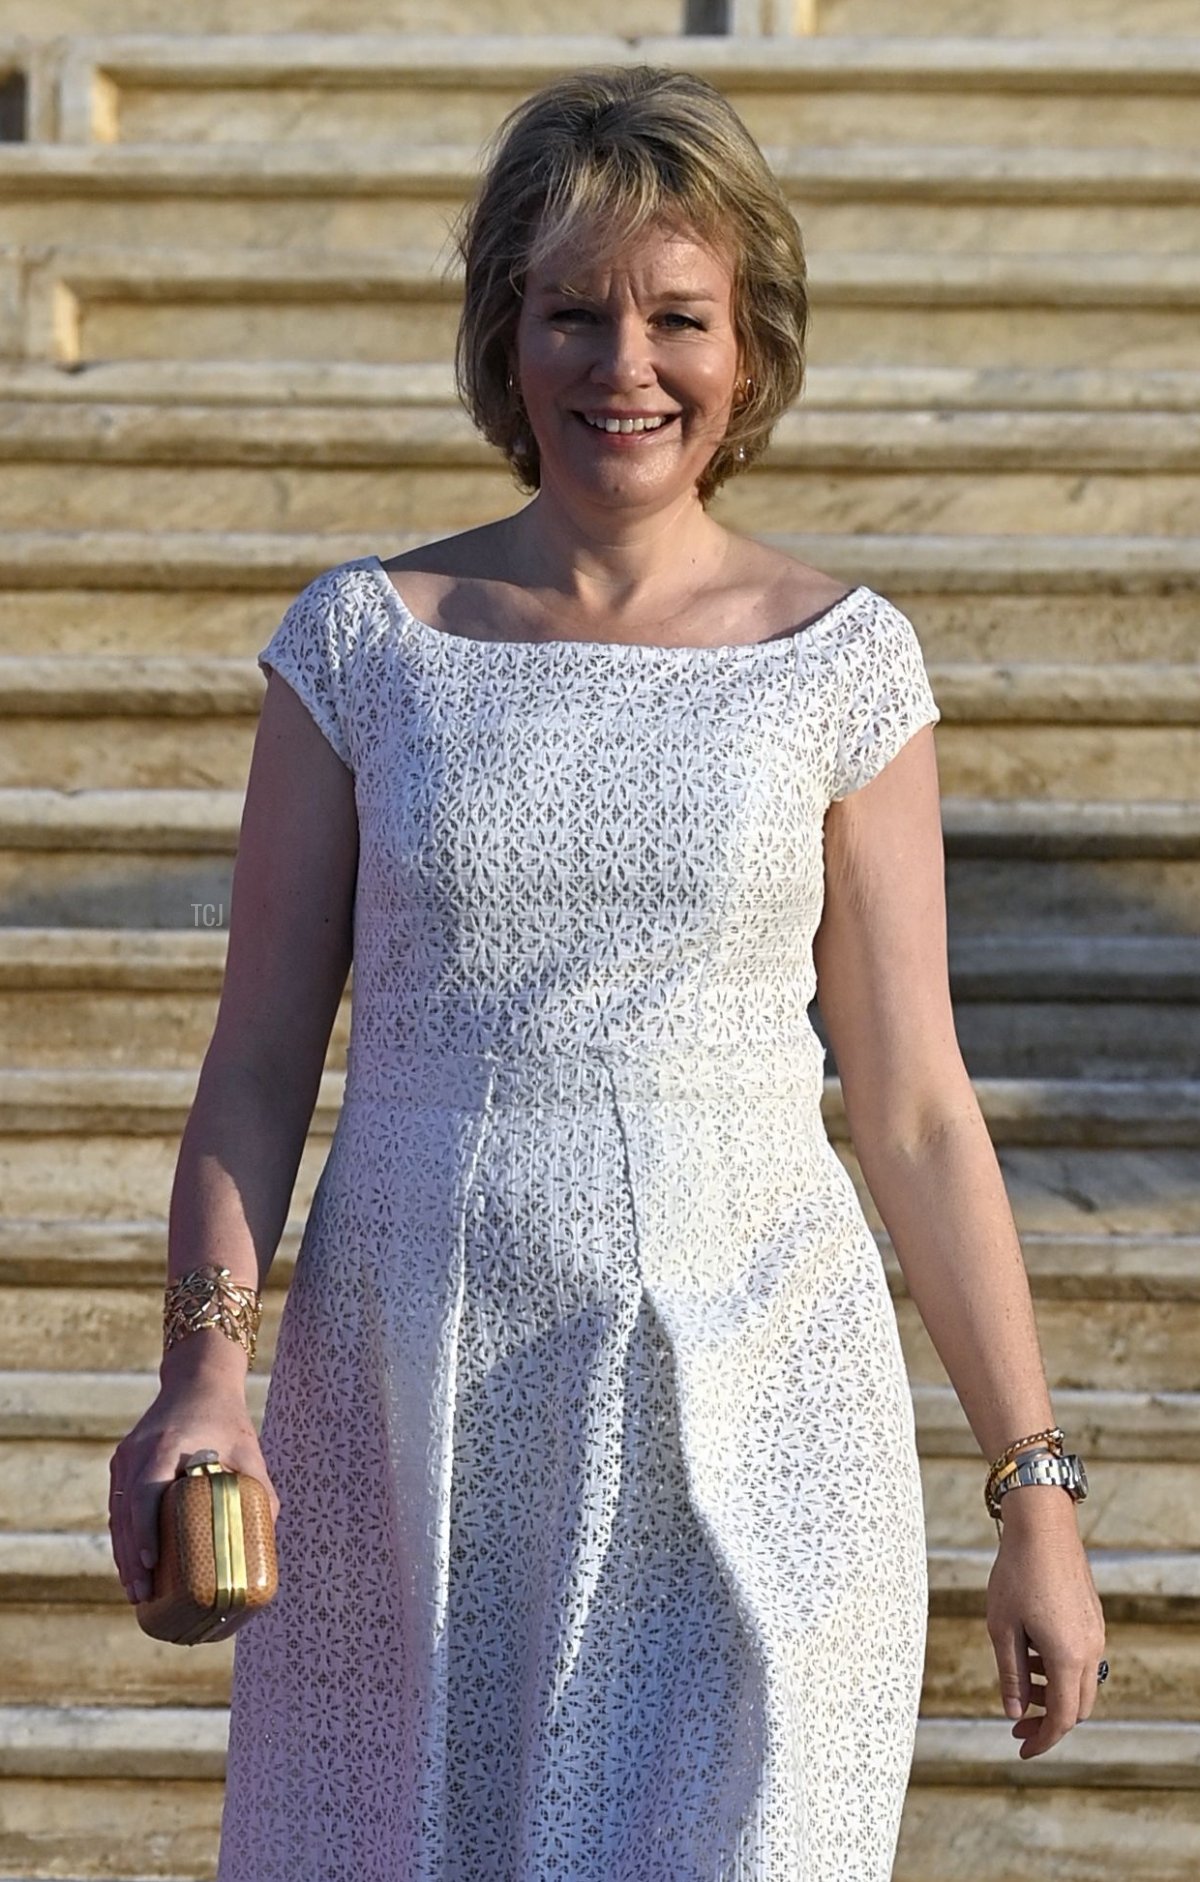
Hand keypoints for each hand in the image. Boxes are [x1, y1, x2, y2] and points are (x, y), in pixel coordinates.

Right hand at [108, 1376, 281, 1606]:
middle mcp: (138, 1452)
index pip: (147, 1493)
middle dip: (131, 1558)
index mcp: (166, 1447)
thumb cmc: (227, 1419)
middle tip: (142, 1595)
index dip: (145, 1530)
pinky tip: (132, 1564)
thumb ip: (262, 1490)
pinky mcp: (122, 1462)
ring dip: (124, 1553)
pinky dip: (124, 1536)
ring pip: (119, 1513)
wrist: (198, 1380)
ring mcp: (126, 1457)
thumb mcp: (249, 1450)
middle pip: (127, 1513)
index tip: (150, 1563)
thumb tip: (268, 1541)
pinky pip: (119, 1505)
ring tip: (137, 1592)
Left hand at [986, 1487, 1106, 1757]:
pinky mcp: (1092, 1618)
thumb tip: (1014, 1712)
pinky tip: (1032, 1653)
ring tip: (1021, 1682)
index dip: (1042, 1740)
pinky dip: (1060, 1669)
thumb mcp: (1003, 1628)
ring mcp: (1095, 1633)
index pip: (1061, 1718)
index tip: (1021, 1750)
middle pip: (1076, 1706)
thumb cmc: (1016, 1574)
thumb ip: (1011, 1675)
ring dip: (1053, 1693)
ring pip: (1080, 1682)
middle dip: (1047, 1720)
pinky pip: (1081, 1659)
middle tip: (1017, 1722)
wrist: (1043, 1526)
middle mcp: (1090, 1649)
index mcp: (1068, 1657)